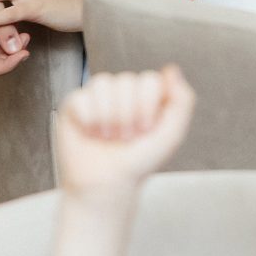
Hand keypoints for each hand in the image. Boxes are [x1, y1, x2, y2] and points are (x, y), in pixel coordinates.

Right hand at [42, 68, 196, 255]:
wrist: (108, 186)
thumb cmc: (139, 161)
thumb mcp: (171, 133)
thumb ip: (182, 100)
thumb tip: (171, 69)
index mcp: (147, 93)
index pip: (149, 80)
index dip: (147, 107)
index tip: (145, 131)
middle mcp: (122, 91)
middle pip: (126, 80)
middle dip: (128, 115)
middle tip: (125, 138)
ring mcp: (97, 96)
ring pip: (102, 83)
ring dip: (108, 117)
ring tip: (108, 136)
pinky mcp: (74, 105)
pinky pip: (80, 97)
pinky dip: (87, 119)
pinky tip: (90, 133)